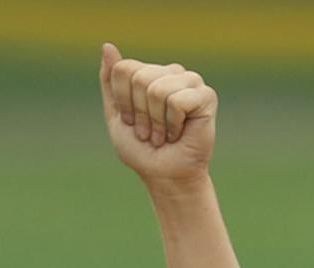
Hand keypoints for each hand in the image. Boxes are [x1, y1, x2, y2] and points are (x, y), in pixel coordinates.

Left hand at [99, 43, 215, 184]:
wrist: (165, 175)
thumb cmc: (142, 149)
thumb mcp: (116, 115)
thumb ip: (110, 82)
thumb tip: (107, 46)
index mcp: (150, 72)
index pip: (124, 69)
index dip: (124, 101)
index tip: (132, 122)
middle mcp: (171, 72)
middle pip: (140, 78)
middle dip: (140, 113)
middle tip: (150, 132)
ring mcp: (191, 81)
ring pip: (157, 89)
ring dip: (156, 122)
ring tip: (164, 135)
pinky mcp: (206, 96)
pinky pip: (177, 101)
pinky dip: (172, 124)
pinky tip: (180, 133)